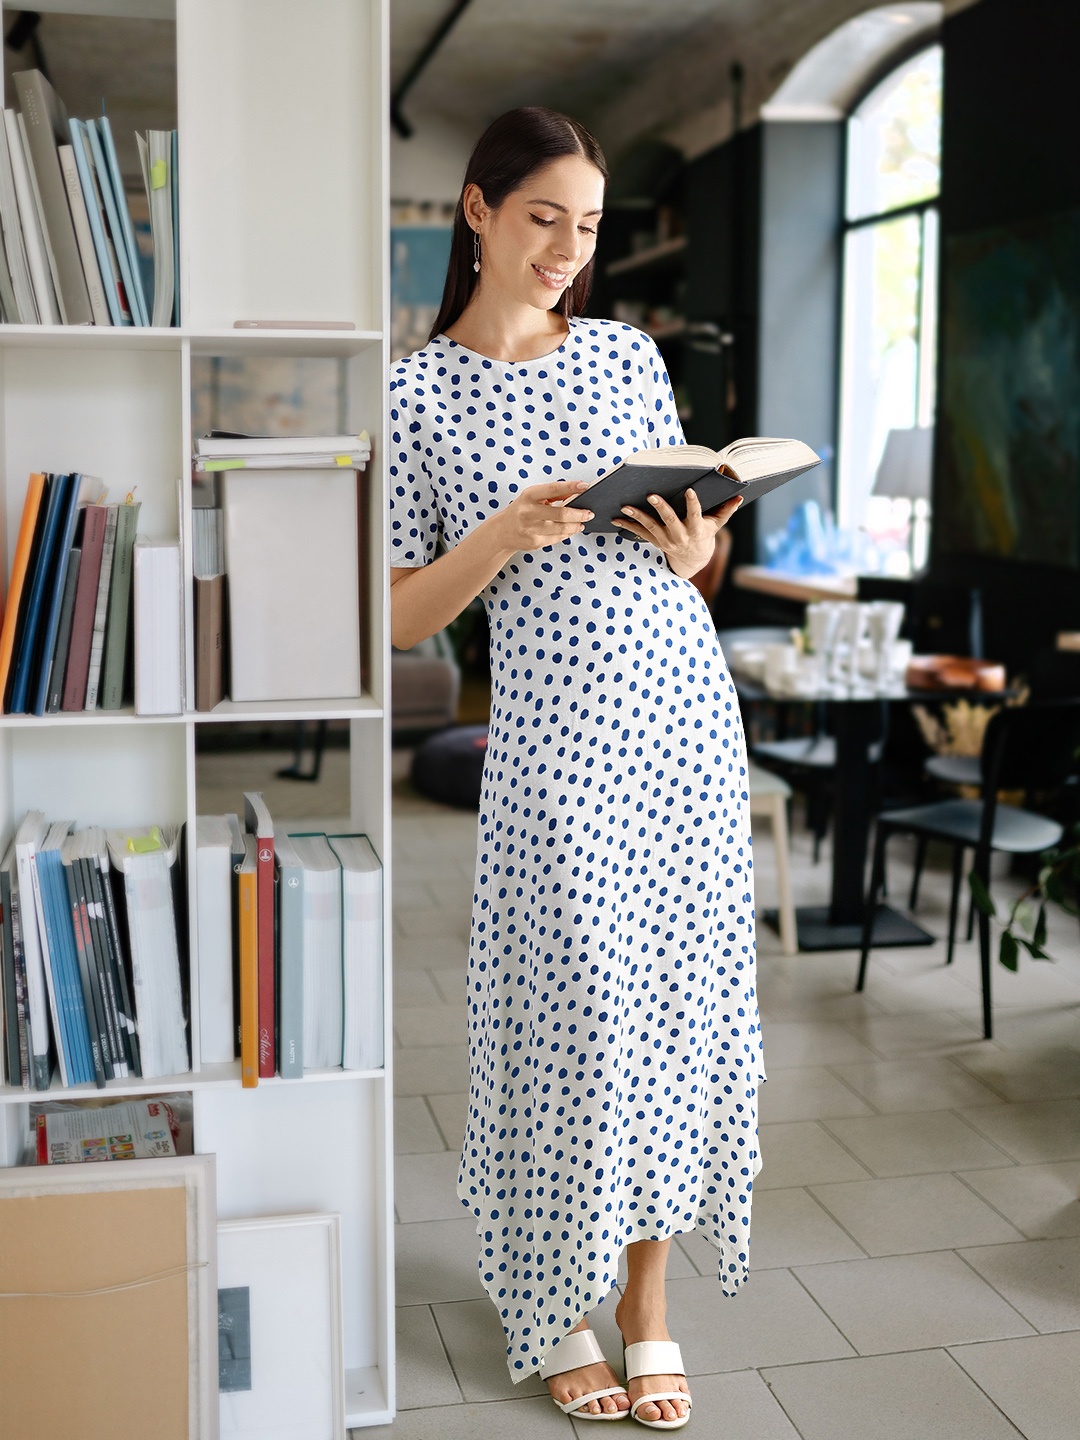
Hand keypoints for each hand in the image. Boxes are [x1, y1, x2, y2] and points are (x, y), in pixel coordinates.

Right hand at [487, 479, 594, 552]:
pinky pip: (557, 538)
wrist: (502, 531)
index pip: (553, 489)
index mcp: (529, 496)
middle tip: (589, 513)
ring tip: (582, 522)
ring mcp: (531, 529)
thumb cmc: (522, 510)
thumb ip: (554, 494)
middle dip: (579, 514)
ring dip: (576, 526)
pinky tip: (570, 530)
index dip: (570, 487)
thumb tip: (577, 491)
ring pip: (562, 529)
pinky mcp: (535, 542)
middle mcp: (529, 513)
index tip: (585, 486)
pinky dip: (567, 534)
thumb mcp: (533, 496)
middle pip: (561, 514)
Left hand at [612, 488, 742, 577]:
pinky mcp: (655, 541)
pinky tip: (615, 519)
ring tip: (625, 506)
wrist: (693, 559)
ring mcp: (665, 539)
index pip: (695, 515)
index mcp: (695, 529)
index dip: (693, 503)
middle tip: (651, 495)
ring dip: (637, 516)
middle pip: (669, 520)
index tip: (689, 491)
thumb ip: (727, 510)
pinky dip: (627, 526)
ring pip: (650, 527)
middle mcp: (679, 535)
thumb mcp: (717, 524)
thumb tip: (739, 495)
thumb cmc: (705, 535)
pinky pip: (639, 533)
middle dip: (660, 508)